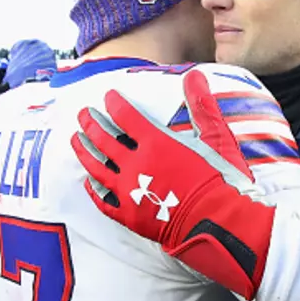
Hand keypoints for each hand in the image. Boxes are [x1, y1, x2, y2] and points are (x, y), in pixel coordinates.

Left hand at [72, 69, 277, 299]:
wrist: (219, 225)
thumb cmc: (222, 182)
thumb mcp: (218, 139)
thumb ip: (202, 106)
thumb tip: (194, 75)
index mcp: (157, 143)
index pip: (126, 116)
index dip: (115, 104)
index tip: (108, 97)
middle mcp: (136, 164)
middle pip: (104, 140)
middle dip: (91, 123)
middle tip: (82, 114)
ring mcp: (129, 192)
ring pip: (97, 168)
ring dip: (84, 152)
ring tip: (77, 140)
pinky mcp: (129, 216)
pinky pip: (103, 201)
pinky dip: (93, 190)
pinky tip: (88, 183)